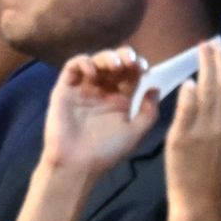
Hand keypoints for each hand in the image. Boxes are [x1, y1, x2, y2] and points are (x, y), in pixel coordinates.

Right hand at [39, 47, 160, 174]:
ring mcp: (83, 89)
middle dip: (124, 56)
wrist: (78, 164)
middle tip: (130, 61)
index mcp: (120, 100)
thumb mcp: (135, 132)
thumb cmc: (107, 151)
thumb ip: (149, 111)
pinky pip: (72, 67)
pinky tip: (93, 73)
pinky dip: (83, 62)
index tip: (144, 68)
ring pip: (95, 61)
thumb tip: (155, 87)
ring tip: (115, 65)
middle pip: (114, 64)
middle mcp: (102, 91)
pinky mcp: (64, 89)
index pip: (130, 75)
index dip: (138, 66)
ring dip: (106, 57)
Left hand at [163, 42, 220, 211]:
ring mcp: (203, 132)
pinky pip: (186, 112)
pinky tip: (188, 81)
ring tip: (202, 50)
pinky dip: (188, 95)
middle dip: (220, 61)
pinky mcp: (182, 138)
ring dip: (204, 69)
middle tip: (215, 42)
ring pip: (206, 94)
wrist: (200, 199)